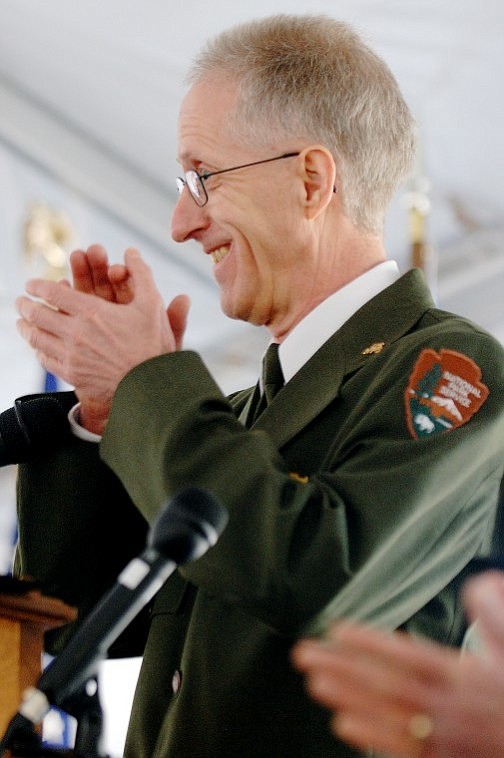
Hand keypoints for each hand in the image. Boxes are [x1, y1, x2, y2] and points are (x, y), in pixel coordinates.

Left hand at [16, 247, 189, 433]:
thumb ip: (141, 275)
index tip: (31, 284)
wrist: (150, 384)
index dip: (37, 286)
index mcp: (91, 311)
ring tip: (21, 322)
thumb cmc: (152, 344)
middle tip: (20, 301)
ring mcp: (71, 355)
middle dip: (25, 305)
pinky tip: (38, 348)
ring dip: (25, 327)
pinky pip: (45, 360)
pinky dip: (38, 350)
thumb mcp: (152, 305)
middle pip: (37, 314)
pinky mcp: (72, 374)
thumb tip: (131, 253)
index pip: (52, 293)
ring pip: (36, 338)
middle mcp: (76, 332)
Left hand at [292, 571, 503, 757]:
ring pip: (384, 714)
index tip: (337, 630)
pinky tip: (342, 724)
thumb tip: (482, 580)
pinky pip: (399, 748)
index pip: (405, 654)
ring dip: (346, 697)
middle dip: (341, 667)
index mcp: (459, 674)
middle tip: (304, 655)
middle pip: (383, 683)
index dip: (369, 642)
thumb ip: (493, 609)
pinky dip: (370, 737)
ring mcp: (440, 735)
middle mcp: (444, 705)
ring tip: (313, 682)